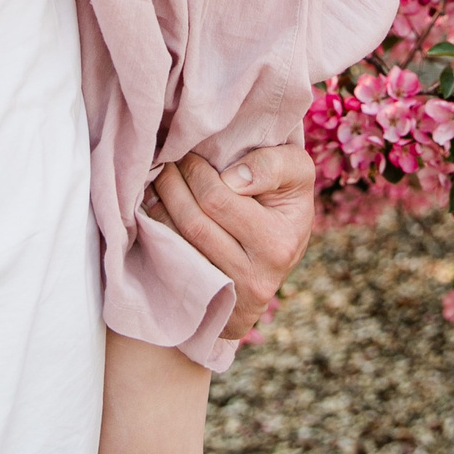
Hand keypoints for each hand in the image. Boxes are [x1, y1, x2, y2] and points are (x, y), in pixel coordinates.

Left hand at [143, 146, 316, 338]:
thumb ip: (274, 165)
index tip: (189, 153)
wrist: (280, 254)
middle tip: (166, 161)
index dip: (196, 171)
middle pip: (194, 223)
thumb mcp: (297, 174)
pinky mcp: (210, 300)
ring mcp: (230, 293)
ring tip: (158, 179)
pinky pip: (173, 262)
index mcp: (278, 242)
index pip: (218, 199)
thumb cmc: (285, 202)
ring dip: (160, 206)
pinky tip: (155, 208)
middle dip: (172, 184)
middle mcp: (255, 276)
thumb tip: (231, 178)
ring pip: (179, 244)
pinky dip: (158, 230)